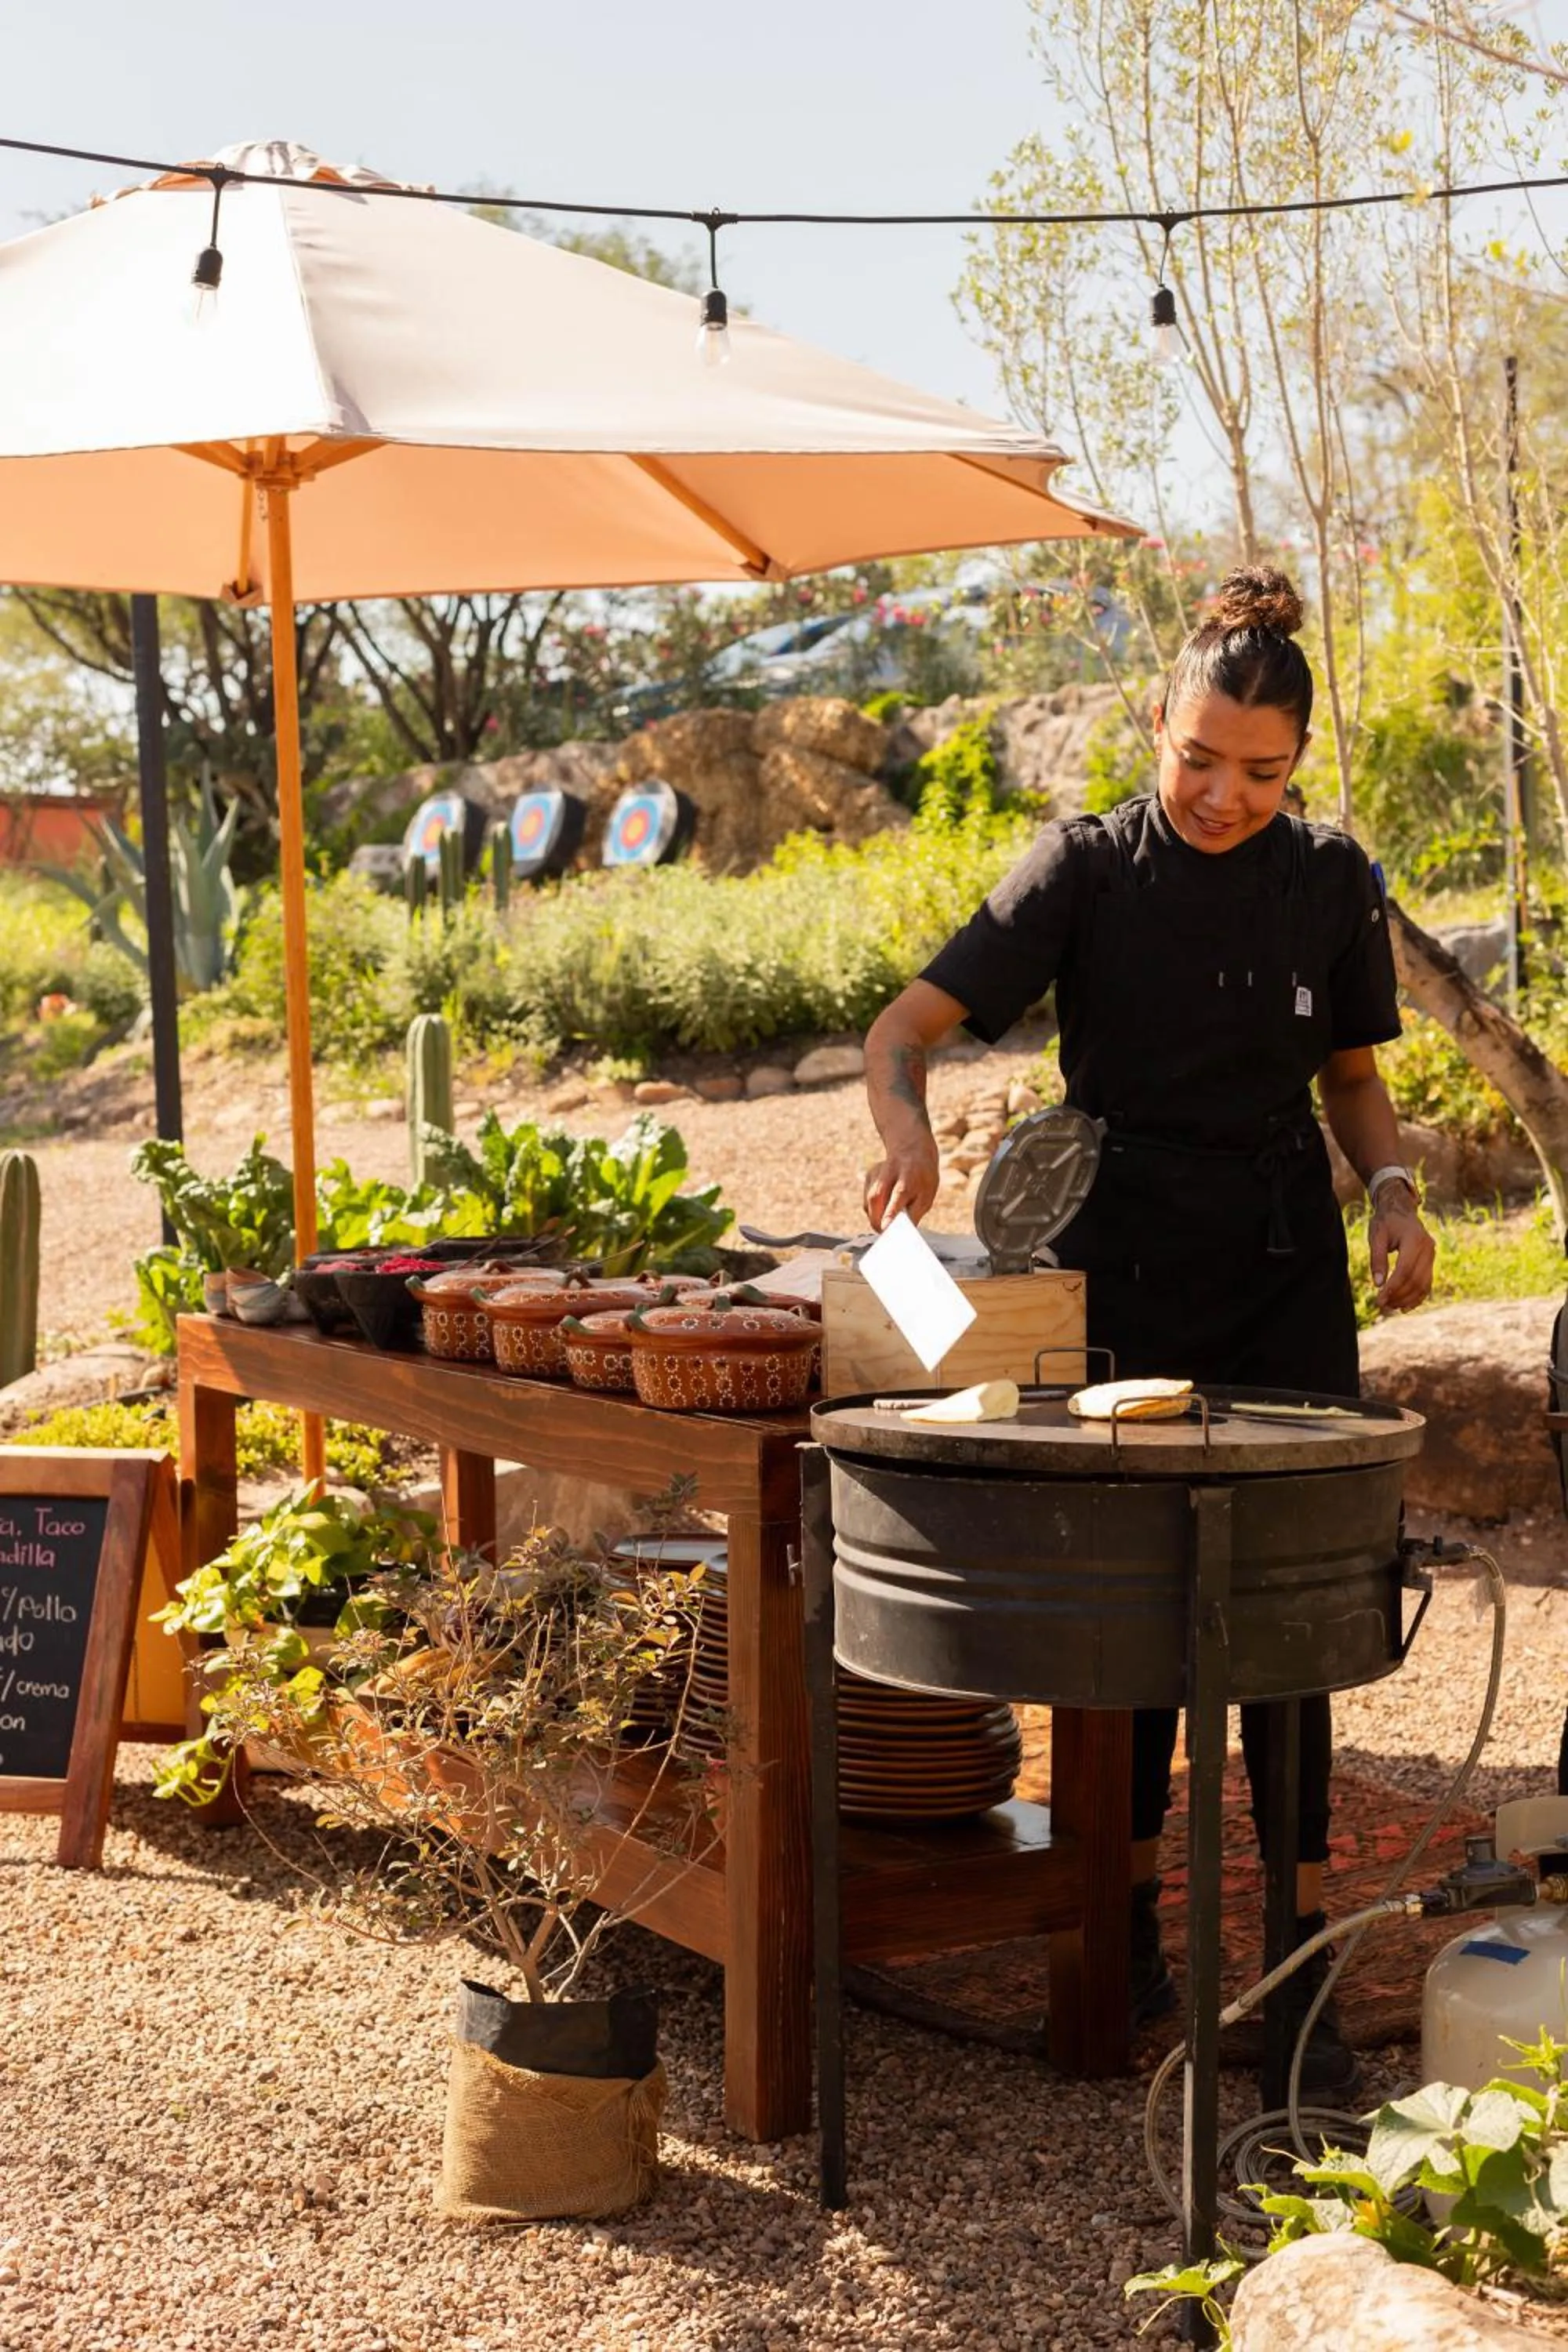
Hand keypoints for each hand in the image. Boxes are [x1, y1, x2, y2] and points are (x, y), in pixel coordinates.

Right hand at [864, 1131, 940, 1232]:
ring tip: (885, 1223)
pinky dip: (873, 1210)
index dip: (891, 1213)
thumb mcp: (927, 1195)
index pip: (898, 1196)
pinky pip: (867, 1199)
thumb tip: (904, 1233)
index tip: (886, 1227)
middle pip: (876, 1198)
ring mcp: (877, 1172)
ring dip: (875, 1217)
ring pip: (869, 1200)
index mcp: (909, 1177)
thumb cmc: (922, 1178)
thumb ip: (914, 1213)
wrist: (912, 1149)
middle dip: (877, 1220)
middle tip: (884, 1233)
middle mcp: (890, 1172)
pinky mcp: (869, 1175)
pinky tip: (883, 1209)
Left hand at [1369, 1188, 1434, 1313]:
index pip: (1405, 1270)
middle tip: (1382, 1306)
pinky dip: (1417, 1297)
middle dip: (1399, 1296)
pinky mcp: (1430, 1261)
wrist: (1400, 1210)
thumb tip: (1378, 1284)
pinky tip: (1404, 1307)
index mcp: (1414, 1240)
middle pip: (1415, 1279)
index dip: (1393, 1287)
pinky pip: (1427, 1283)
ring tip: (1390, 1307)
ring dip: (1407, 1299)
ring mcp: (1432, 1255)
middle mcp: (1428, 1248)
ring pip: (1423, 1284)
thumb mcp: (1376, 1236)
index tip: (1379, 1300)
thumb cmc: (1385, 1222)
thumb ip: (1377, 1259)